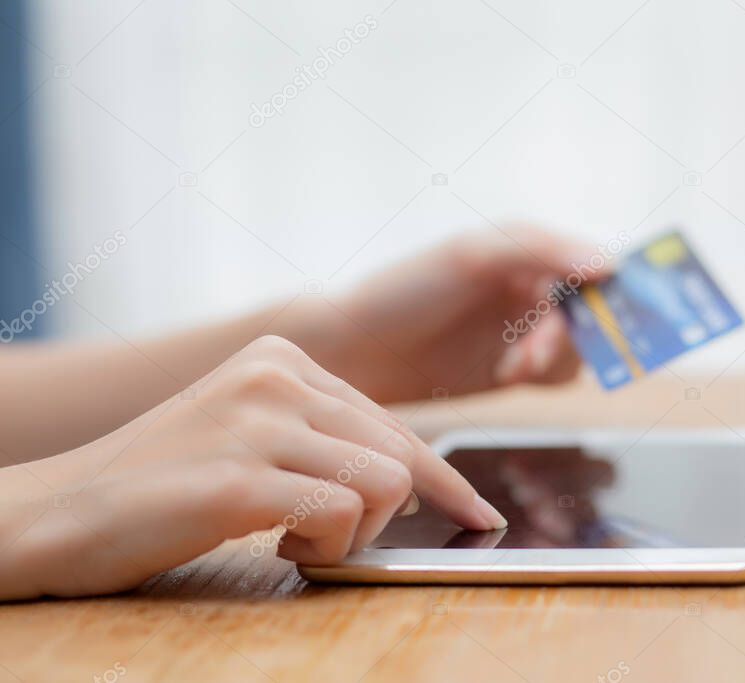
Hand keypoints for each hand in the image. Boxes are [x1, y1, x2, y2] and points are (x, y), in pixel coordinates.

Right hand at [0, 336, 504, 599]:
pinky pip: (343, 518)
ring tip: (297, 540)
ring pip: (387, 485)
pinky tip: (279, 548)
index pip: (396, 424)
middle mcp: (277, 377)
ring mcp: (257, 423)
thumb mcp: (250, 434)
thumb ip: (323, 437)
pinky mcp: (240, 478)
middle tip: (328, 537)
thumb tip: (412, 474)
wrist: (58, 512)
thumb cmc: (164, 483)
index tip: (476, 513)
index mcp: (284, 359)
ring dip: (355, 534)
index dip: (444, 479)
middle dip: (387, 514)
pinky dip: (327, 551)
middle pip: (402, 455)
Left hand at [302, 227, 611, 402]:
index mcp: (528, 248)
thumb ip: (541, 251)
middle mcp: (532, 285)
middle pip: (590, 310)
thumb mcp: (471, 256)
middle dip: (569, 332)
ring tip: (513, 367)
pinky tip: (506, 375)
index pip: (592, 262)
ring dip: (556, 356)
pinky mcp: (514, 367)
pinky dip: (543, 375)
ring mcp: (524, 327)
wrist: (355, 350)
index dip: (609, 287)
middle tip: (533, 354)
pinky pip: (556, 374)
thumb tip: (611, 263)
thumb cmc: (405, 290)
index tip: (613, 312)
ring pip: (578, 344)